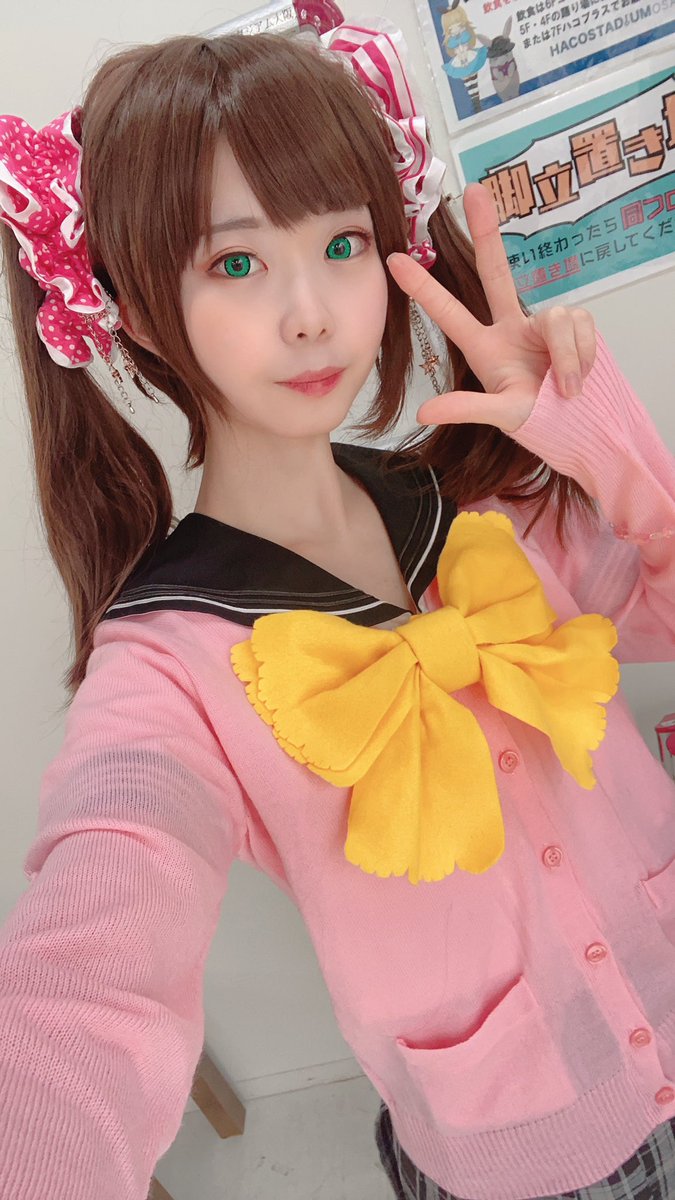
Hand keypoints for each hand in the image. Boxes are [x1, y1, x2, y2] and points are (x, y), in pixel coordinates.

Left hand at [386, 182, 596, 431]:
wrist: (585, 428)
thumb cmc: (540, 423)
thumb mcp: (502, 416)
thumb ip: (466, 410)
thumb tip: (423, 412)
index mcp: (485, 348)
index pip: (449, 312)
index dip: (423, 287)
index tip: (395, 260)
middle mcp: (512, 327)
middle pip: (496, 271)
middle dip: (487, 231)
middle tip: (475, 191)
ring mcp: (544, 325)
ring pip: (557, 317)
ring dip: (566, 357)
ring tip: (566, 390)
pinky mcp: (576, 325)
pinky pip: (581, 325)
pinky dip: (582, 356)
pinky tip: (580, 377)